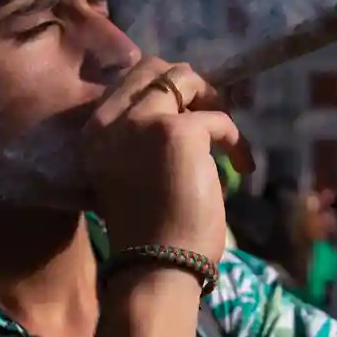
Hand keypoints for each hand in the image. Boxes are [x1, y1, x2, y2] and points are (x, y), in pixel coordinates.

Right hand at [82, 57, 253, 261]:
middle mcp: (112, 119)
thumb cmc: (148, 229)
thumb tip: (180, 108)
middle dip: (189, 85)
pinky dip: (235, 140)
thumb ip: (142, 134)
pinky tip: (241, 166)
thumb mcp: (131, 170)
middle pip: (156, 69)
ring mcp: (143, 122)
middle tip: (209, 114)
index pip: (131, 79)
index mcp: (95, 130)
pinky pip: (218, 118)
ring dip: (213, 103)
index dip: (166, 88)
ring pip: (185, 79)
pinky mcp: (179, 132)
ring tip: (225, 138)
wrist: (156, 268)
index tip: (188, 108)